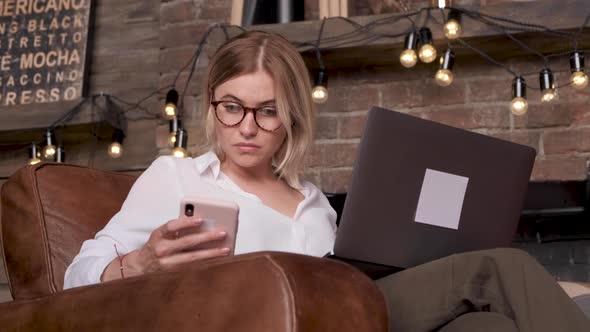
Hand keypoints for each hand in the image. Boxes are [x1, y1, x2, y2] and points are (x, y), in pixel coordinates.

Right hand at [101, 216, 228, 280]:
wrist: (141, 266)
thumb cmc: (156, 245)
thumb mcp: (161, 233)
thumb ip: (176, 228)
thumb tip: (201, 223)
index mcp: (159, 235)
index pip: (172, 227)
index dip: (186, 223)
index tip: (201, 220)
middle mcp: (162, 249)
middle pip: (187, 242)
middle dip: (207, 237)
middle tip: (222, 233)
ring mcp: (168, 263)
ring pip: (193, 258)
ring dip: (211, 253)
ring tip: (226, 249)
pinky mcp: (174, 273)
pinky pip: (193, 267)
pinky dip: (207, 263)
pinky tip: (218, 260)